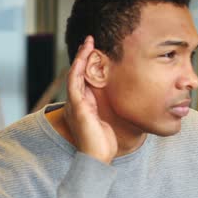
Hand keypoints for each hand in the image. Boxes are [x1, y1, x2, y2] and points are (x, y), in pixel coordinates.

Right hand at [63, 36, 117, 164]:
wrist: (97, 157)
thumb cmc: (104, 142)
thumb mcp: (108, 119)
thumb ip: (109, 108)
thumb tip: (123, 97)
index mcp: (83, 103)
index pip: (83, 78)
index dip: (87, 62)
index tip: (94, 49)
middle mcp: (77, 101)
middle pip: (77, 72)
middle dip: (83, 55)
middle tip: (89, 39)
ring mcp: (75, 103)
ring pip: (75, 73)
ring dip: (81, 57)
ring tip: (87, 43)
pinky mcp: (78, 106)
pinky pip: (75, 83)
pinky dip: (78, 69)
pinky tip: (84, 58)